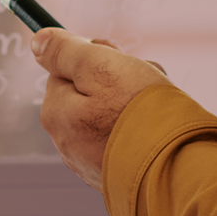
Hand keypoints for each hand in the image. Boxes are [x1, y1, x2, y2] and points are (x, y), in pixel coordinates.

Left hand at [33, 29, 170, 190]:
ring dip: (133, 103)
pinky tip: (159, 131)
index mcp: (56, 113)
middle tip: (143, 81)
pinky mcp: (115, 175)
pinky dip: (141, 130)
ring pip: (110, 115)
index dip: (95, 57)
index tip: (119, 59)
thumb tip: (39, 40)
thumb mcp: (101, 66)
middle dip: (117, 80)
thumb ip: (66, 52)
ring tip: (158, 108)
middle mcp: (66, 141)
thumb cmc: (141, 113)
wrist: (178, 169)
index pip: (66, 69)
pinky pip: (124, 140)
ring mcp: (90, 163)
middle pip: (88, 92)